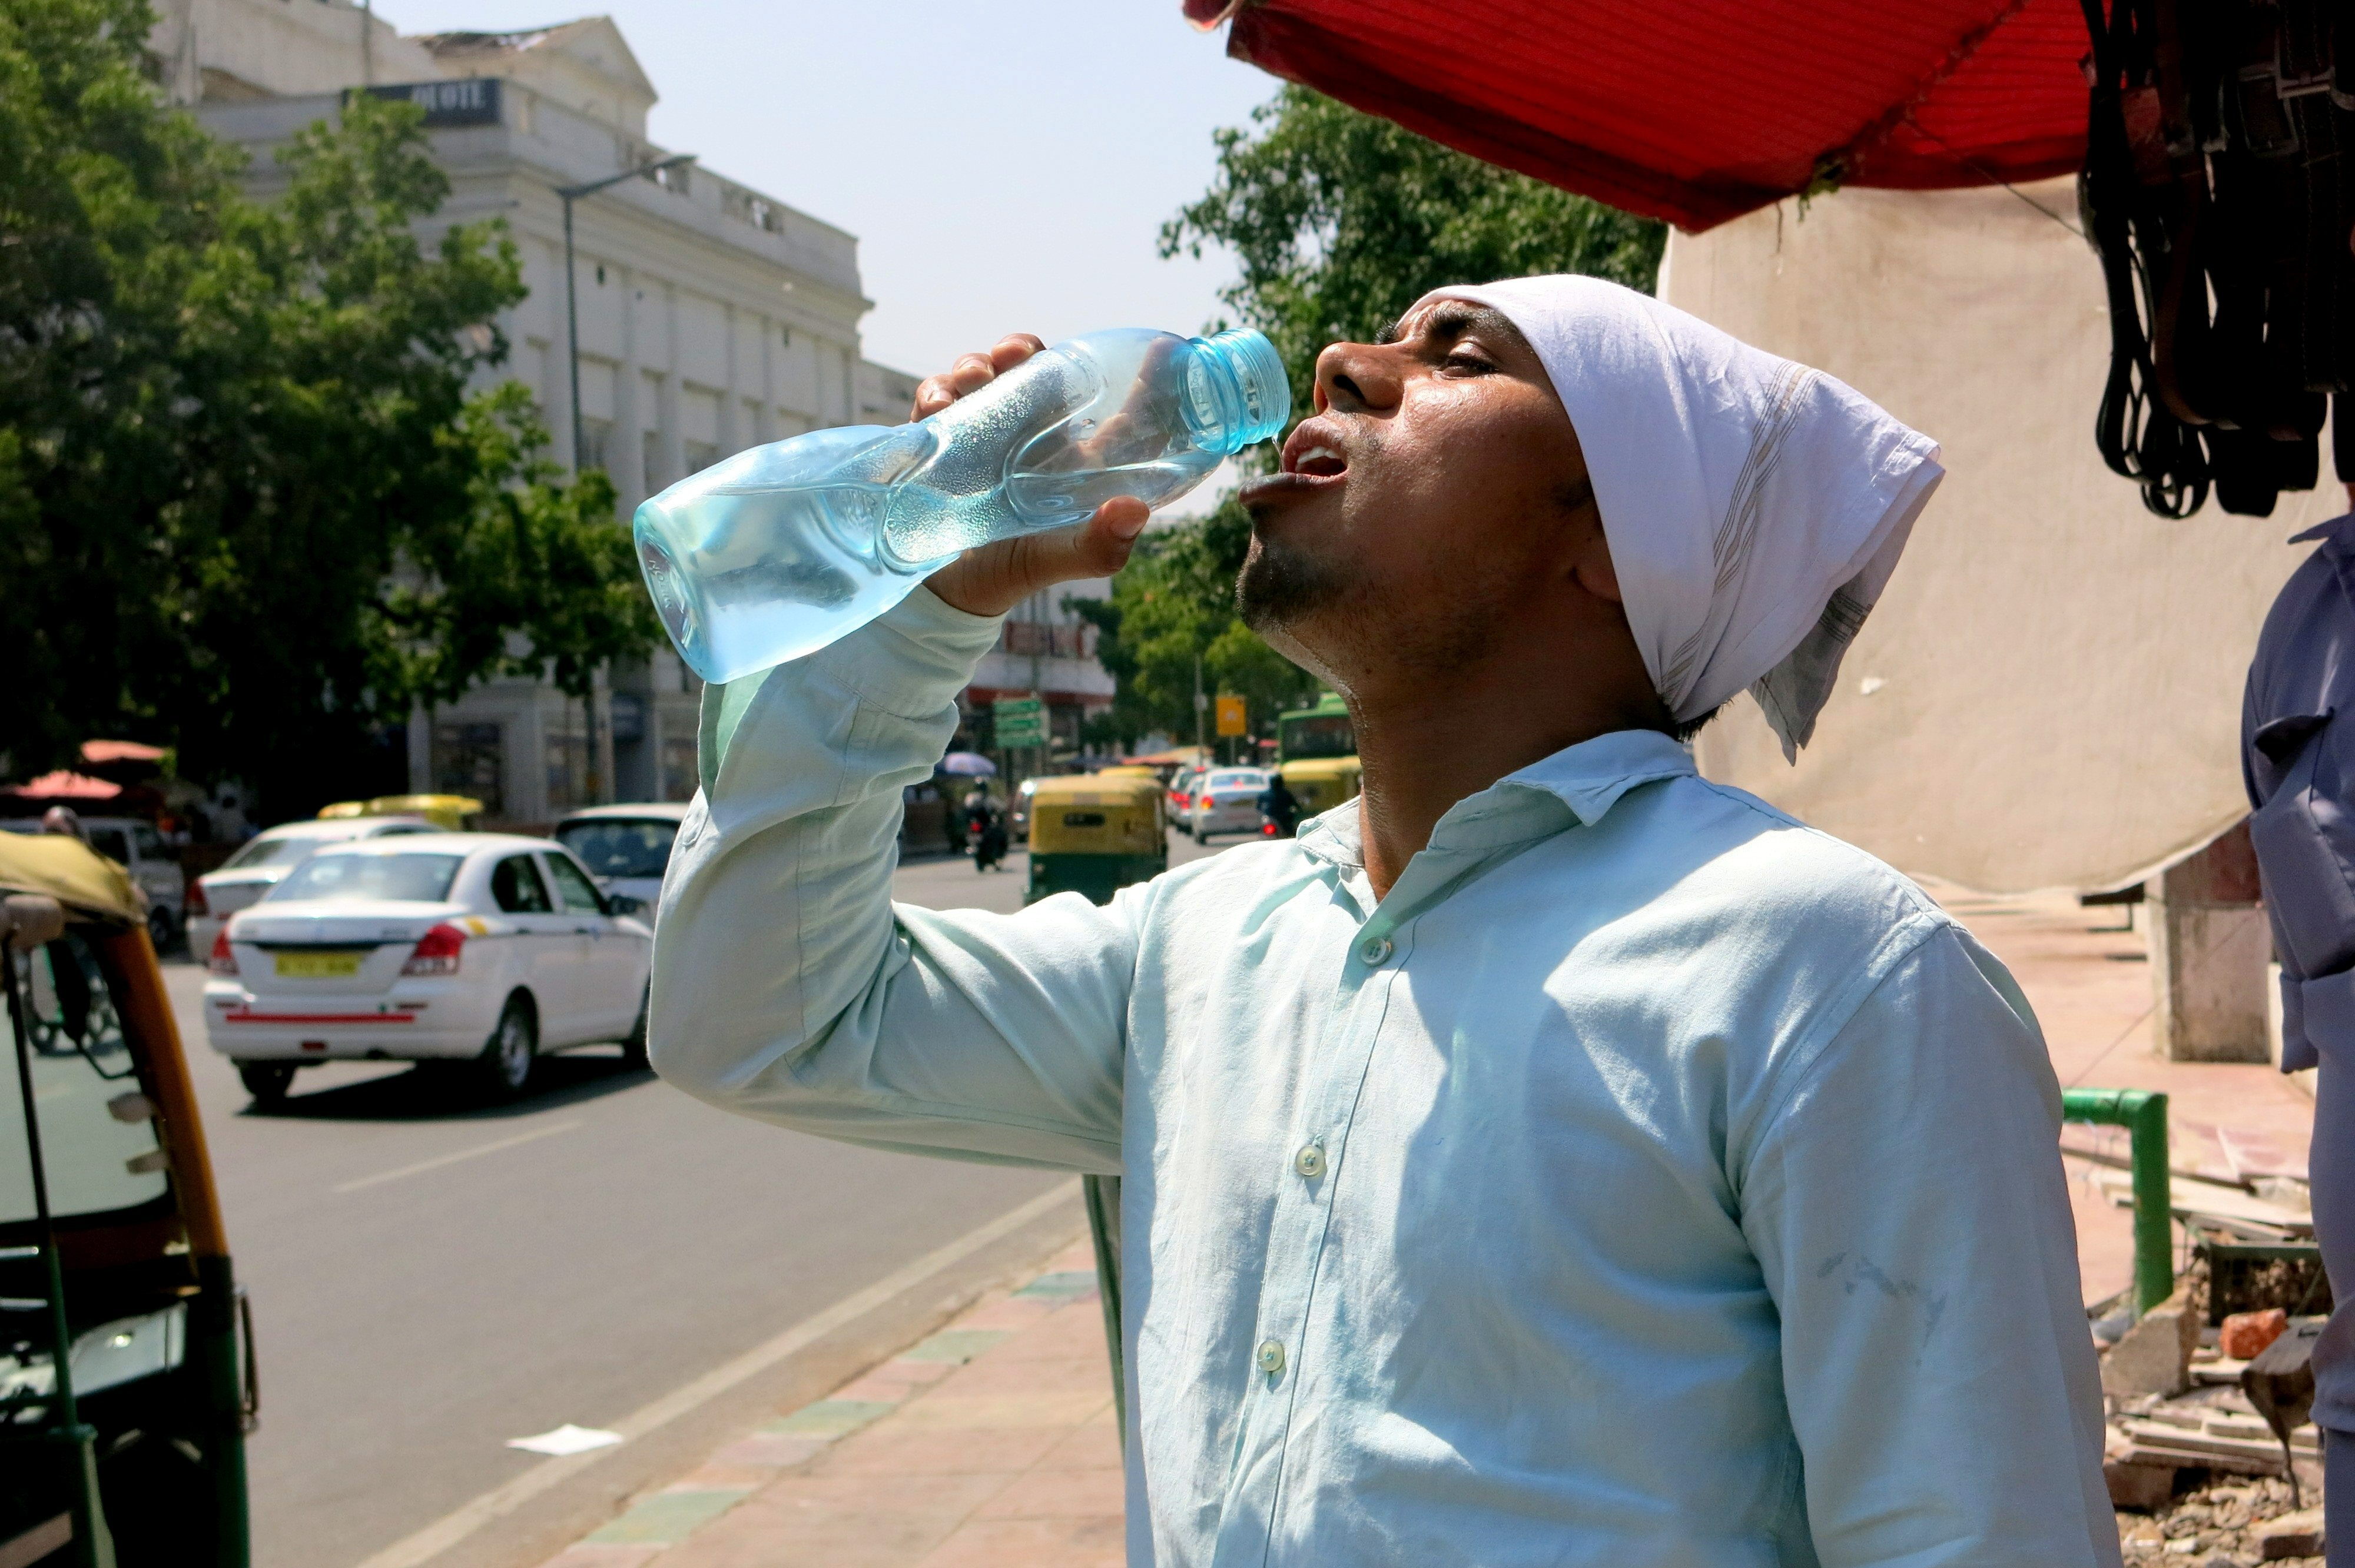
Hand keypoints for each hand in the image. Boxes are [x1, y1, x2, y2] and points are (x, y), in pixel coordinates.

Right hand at [911, 334, 1150, 617]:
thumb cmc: (1015, 570)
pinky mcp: (940, 439)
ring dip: (974, 365)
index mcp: (1070, 455)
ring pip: (980, 377)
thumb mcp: (1061, 560)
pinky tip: (937, 407)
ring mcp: (981, 433)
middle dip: (1022, 349)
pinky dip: (935, 393)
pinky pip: (935, 401)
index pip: (1109, 407)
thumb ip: (1099, 546)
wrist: (949, 594)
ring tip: (972, 378)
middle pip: (1033, 371)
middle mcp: (1028, 435)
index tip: (1159, 349)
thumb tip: (1134, 510)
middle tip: (1017, 353)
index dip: (1140, 377)